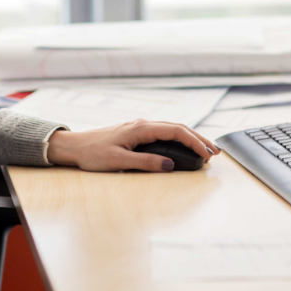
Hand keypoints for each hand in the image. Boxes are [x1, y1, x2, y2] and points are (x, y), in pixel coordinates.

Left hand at [46, 119, 219, 171]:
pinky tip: (184, 147)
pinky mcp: (136, 133)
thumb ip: (145, 163)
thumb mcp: (119, 161)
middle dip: (198, 138)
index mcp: (140, 128)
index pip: (175, 131)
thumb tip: (170, 166)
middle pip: (177, 127)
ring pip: (171, 129)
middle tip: (215, 153)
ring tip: (205, 150)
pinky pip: (163, 133)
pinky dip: (178, 139)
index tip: (207, 153)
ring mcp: (140, 128)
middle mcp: (142, 124)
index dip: (194, 141)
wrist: (75, 146)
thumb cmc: (93, 154)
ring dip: (190, 138)